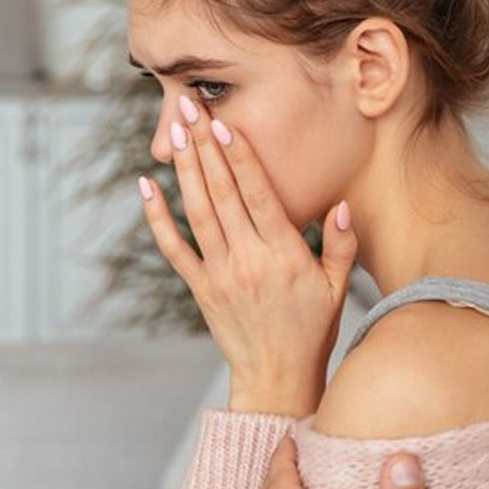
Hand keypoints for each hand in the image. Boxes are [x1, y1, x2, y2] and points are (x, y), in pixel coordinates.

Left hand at [139, 95, 357, 416]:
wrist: (277, 380)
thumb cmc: (312, 330)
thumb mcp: (336, 288)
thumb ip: (340, 245)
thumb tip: (341, 205)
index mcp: (284, 256)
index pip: (258, 196)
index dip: (239, 158)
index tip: (224, 124)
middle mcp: (249, 261)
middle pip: (222, 194)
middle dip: (205, 148)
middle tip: (189, 109)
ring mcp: (220, 275)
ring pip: (197, 213)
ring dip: (184, 171)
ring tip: (175, 134)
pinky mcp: (201, 289)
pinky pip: (174, 249)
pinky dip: (158, 218)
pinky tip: (147, 187)